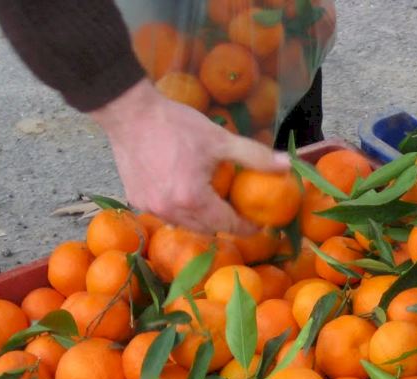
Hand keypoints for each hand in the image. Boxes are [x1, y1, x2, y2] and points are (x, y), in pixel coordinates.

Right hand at [89, 79, 287, 234]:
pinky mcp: (136, 199)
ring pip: (186, 225)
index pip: (229, 225)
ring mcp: (150, 207)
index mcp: (193, 199)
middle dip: (226, 224)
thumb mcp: (220, 139)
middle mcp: (170, 211)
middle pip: (208, 229)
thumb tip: (288, 164)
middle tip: (240, 211)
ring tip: (215, 203)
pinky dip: (181, 209)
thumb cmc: (176, 124)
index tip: (260, 223)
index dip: (248, 226)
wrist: (129, 111)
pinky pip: (166, 213)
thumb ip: (255, 155)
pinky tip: (188, 194)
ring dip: (203, 218)